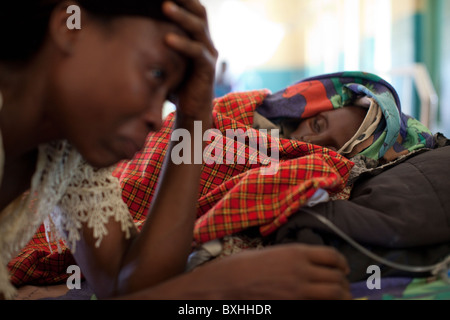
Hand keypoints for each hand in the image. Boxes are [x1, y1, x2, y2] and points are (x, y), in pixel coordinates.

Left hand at [163, 0, 217, 124]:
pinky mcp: (208, 69)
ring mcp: (209, 54)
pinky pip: (197, 52)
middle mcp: (206, 41)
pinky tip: (167, 38)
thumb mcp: (167, 60)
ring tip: (164, 5)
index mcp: (197, 36)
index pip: (192, 9)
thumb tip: (134, 27)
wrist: (191, 111)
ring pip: (198, 28)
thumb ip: (159, 44)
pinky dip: (182, 44)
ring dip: (181, 16)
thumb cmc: (176, 84)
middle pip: (199, 12)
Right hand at [204, 244, 352, 299]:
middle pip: (337, 277)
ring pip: (335, 293)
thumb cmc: (245, 265)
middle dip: (343, 283)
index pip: (332, 256)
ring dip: (341, 296)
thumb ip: (295, 258)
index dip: (342, 263)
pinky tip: (324, 303)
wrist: (228, 282)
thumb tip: (311, 264)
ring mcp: (299, 290)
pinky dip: (327, 304)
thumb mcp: (274, 253)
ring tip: (341, 298)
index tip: (343, 269)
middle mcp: (302, 270)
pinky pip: (320, 304)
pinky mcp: (294, 304)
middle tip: (343, 287)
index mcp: (297, 252)